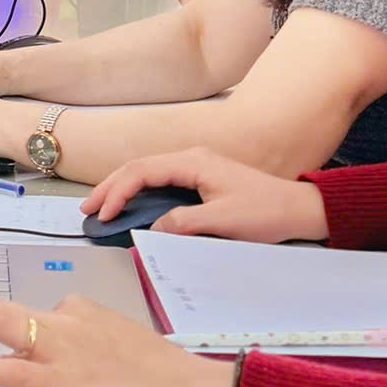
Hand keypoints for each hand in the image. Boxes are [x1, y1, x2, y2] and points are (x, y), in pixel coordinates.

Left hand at [0, 294, 238, 386]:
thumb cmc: (170, 382)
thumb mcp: (123, 351)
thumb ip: (88, 351)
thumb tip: (59, 364)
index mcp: (85, 314)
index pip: (34, 316)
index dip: (1, 323)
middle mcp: (70, 323)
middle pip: (5, 309)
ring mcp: (65, 351)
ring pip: (2, 325)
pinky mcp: (65, 384)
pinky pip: (13, 371)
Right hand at [81, 148, 328, 242]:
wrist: (298, 209)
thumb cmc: (266, 212)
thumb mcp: (223, 221)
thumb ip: (183, 223)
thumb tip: (152, 228)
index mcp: (192, 161)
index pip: (141, 171)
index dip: (118, 192)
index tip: (103, 214)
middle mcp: (190, 158)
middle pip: (138, 167)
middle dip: (110, 187)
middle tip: (87, 209)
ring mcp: (195, 167)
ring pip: (147, 173)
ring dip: (122, 188)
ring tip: (101, 207)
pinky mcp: (201, 179)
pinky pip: (160, 181)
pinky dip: (139, 192)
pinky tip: (131, 205)